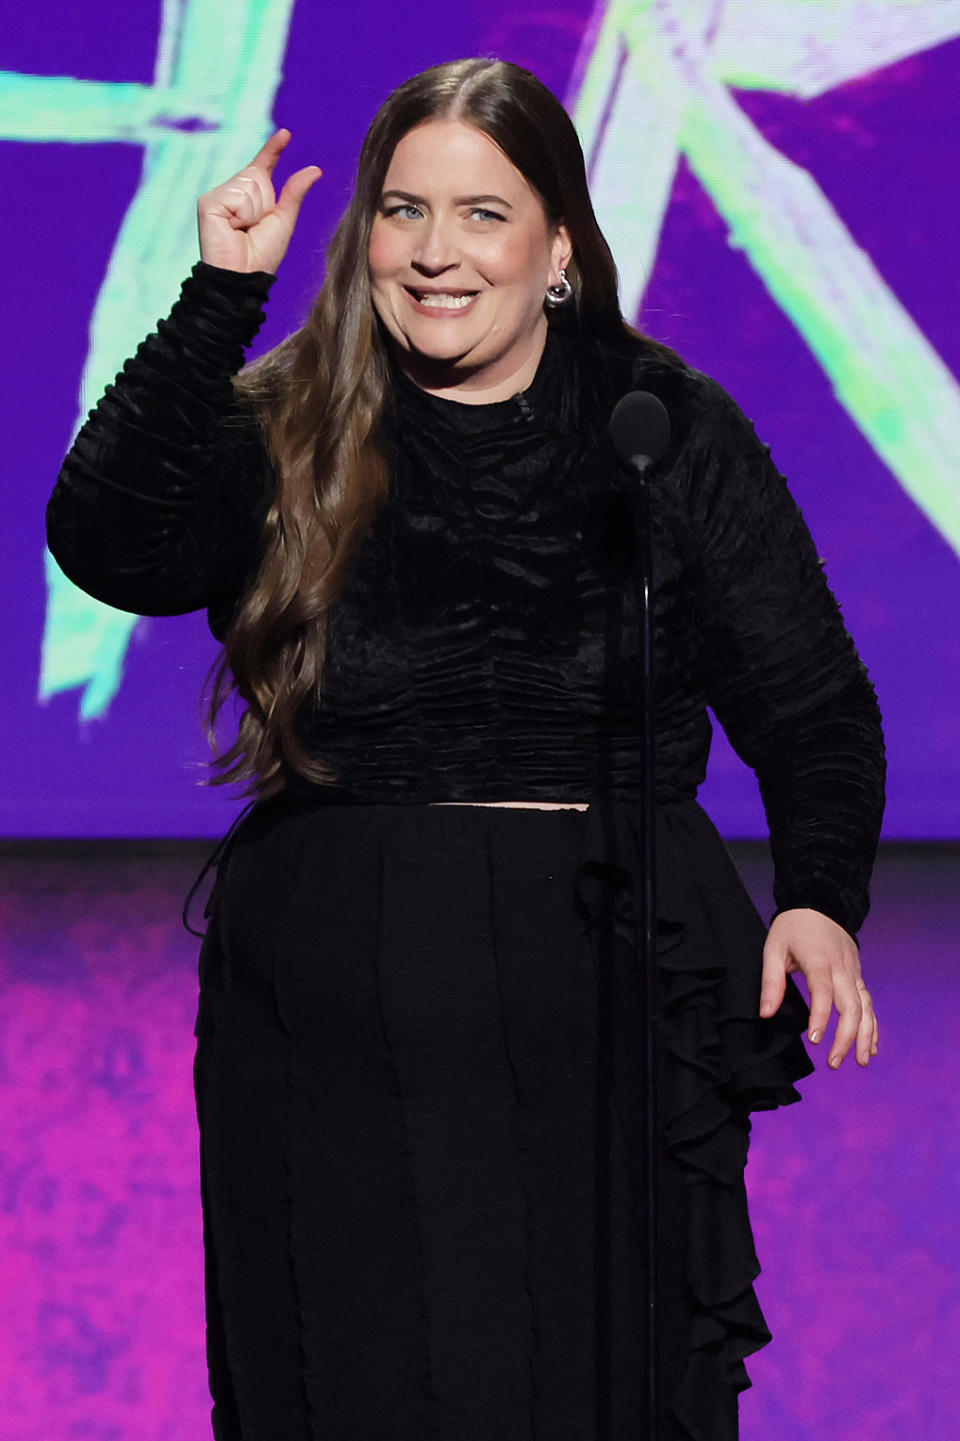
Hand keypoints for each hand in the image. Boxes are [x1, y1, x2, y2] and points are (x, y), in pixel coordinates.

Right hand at [197, 129, 321, 274]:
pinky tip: (233, 228)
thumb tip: (315, 169)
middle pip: (258, 176)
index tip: (286, 134)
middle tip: (253, 228)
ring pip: (249, 184)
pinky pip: (238, 195)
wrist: (244, 278)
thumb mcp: (283, 220)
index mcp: (248, 196)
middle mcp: (231, 192)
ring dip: (254, 211)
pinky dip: (242, 213)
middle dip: (265, 203)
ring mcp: (217, 196)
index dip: (273, 150)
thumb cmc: (262, 256)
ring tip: (242, 230)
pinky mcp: (208, 202)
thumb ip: (294, 192)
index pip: (262, 167)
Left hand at [759, 908, 878, 1068]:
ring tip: (860, 1062)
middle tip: (833, 1063)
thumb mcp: (773, 949)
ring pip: (866, 1007)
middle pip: (851, 1006)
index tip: (814, 1041)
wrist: (819, 902)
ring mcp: (854, 971)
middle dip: (845, 1037)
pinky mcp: (858, 974)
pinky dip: (873, 1025)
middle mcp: (842, 968)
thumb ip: (771, 982)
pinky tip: (871, 1046)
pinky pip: (869, 1002)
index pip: (823, 992)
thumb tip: (766, 1014)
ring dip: (865, 1036)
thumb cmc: (792, 928)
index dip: (820, 1017)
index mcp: (818, 960)